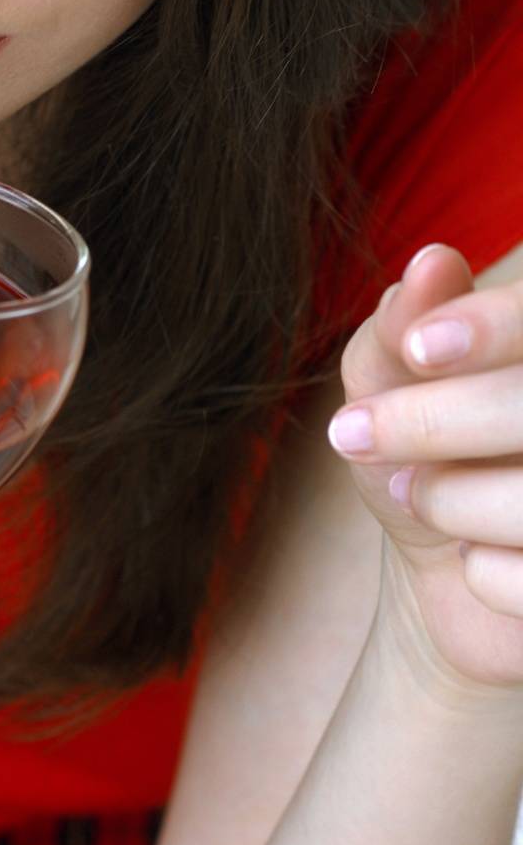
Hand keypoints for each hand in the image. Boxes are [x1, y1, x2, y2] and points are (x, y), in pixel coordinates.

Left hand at [329, 242, 522, 691]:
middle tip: (352, 434)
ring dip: (450, 499)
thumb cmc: (429, 453)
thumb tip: (432, 264)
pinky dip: (486, 574)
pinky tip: (475, 559)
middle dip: (434, 420)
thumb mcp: (392, 381)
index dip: (492, 328)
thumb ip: (407, 323)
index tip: (418, 348)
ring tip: (418, 495)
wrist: (455, 580)